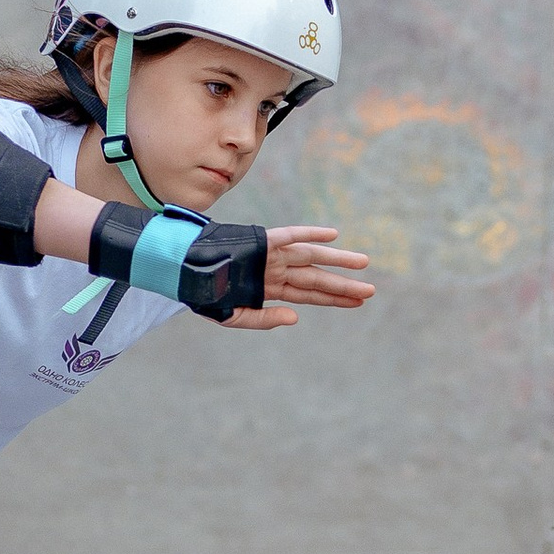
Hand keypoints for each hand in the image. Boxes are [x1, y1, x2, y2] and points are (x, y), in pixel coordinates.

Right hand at [211, 226, 373, 332]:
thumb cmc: (203, 293)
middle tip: (371, 290)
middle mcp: (276, 271)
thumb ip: (263, 320)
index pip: (310, 296)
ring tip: (363, 263)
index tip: (358, 302)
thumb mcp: (232, 316)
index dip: (335, 299)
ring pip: (310, 257)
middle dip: (344, 285)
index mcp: (271, 289)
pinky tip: (333, 234)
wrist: (181, 271)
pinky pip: (290, 236)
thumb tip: (294, 319)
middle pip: (317, 279)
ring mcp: (271, 256)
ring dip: (337, 260)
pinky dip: (310, 234)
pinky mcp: (262, 241)